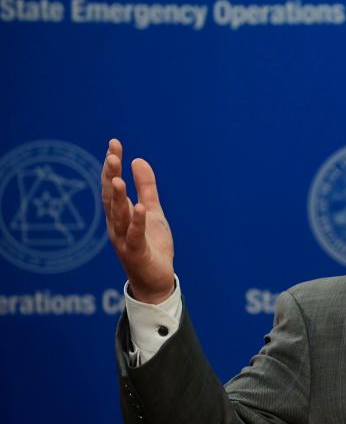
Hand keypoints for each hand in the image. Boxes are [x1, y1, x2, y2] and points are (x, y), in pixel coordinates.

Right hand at [101, 139, 174, 303]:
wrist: (156, 279)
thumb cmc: (152, 244)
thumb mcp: (152, 211)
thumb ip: (146, 188)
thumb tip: (138, 160)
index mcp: (120, 213)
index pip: (112, 185)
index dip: (112, 165)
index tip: (114, 143)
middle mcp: (117, 225)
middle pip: (111, 198)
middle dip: (110, 176)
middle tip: (111, 155)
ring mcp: (124, 240)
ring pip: (118, 216)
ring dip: (117, 198)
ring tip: (118, 178)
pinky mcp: (136, 253)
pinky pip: (135, 236)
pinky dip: (136, 222)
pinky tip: (139, 207)